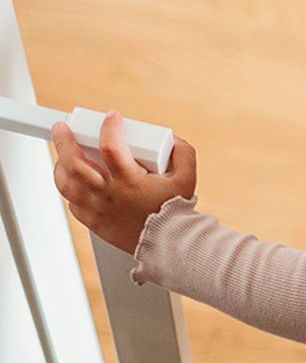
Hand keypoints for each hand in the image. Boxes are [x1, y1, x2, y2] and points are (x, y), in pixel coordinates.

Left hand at [51, 111, 197, 255]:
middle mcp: (108, 195)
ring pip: (66, 184)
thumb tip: (171, 139)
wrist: (169, 245)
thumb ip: (182, 153)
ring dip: (61, 165)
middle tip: (63, 128)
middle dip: (64, 141)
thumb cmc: (175, 213)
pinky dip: (71, 189)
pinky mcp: (94, 222)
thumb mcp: (187, 178)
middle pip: (75, 164)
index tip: (112, 117)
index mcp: (129, 182)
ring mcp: (98, 209)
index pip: (110, 147)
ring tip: (64, 154)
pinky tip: (76, 181)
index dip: (109, 127)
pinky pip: (72, 203)